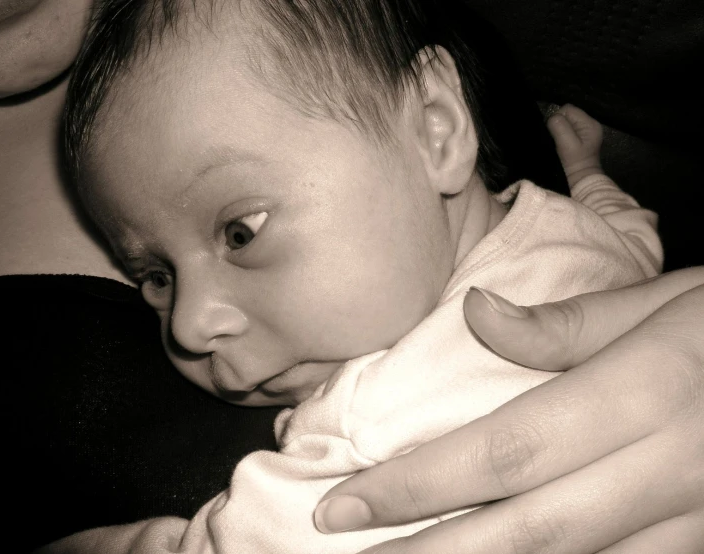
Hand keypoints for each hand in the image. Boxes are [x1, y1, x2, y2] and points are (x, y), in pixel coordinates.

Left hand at [315, 268, 703, 552]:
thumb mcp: (666, 302)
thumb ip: (566, 324)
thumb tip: (476, 316)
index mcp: (642, 396)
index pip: (504, 452)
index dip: (417, 485)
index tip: (342, 505)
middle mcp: (665, 471)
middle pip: (526, 531)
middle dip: (427, 553)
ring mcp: (692, 521)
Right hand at [547, 104, 603, 185]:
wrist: (581, 181)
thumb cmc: (574, 164)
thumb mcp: (567, 144)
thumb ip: (559, 126)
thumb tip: (552, 118)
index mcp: (590, 123)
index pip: (568, 109)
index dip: (557, 119)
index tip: (554, 134)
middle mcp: (589, 124)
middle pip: (567, 114)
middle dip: (558, 124)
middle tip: (556, 140)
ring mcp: (585, 132)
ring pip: (565, 122)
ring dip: (559, 130)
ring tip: (559, 143)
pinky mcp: (579, 139)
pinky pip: (566, 129)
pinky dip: (561, 135)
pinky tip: (560, 144)